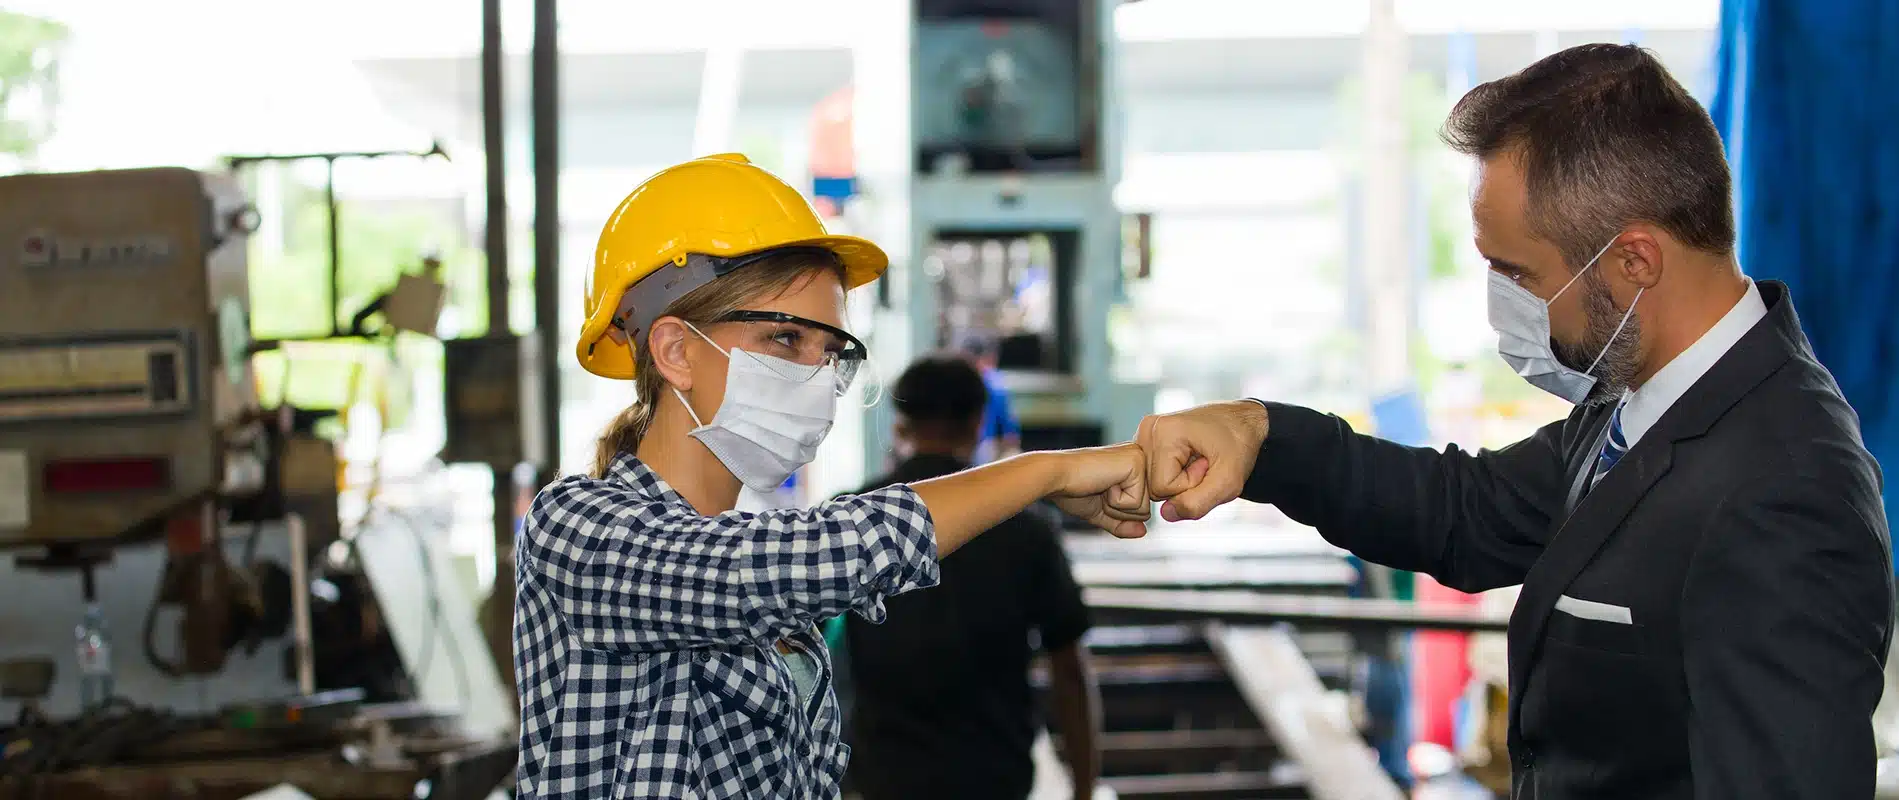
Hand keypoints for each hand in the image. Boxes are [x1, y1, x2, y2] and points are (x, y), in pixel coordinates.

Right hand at [1046, 443, 1149, 538]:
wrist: (1056, 478)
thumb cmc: (1072, 490)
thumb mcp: (1100, 511)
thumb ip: (1122, 524)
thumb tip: (1143, 532)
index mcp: (1132, 467)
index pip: (1141, 508)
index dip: (1117, 511)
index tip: (1099, 491)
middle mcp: (1140, 459)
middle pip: (1146, 510)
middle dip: (1119, 511)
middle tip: (1099, 489)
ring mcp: (1140, 459)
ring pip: (1144, 509)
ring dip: (1117, 506)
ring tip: (1101, 485)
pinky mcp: (1137, 463)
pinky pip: (1137, 502)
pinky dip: (1116, 501)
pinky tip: (1103, 482)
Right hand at [1135, 400, 1269, 521]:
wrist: (1243, 423)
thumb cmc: (1239, 444)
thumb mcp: (1229, 481)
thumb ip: (1198, 503)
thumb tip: (1167, 513)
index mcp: (1163, 431)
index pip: (1161, 488)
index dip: (1190, 486)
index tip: (1208, 466)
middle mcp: (1149, 429)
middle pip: (1152, 486)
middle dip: (1182, 484)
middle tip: (1205, 463)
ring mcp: (1146, 433)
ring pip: (1152, 482)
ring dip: (1178, 480)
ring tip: (1198, 459)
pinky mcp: (1149, 439)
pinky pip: (1154, 474)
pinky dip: (1173, 473)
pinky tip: (1189, 458)